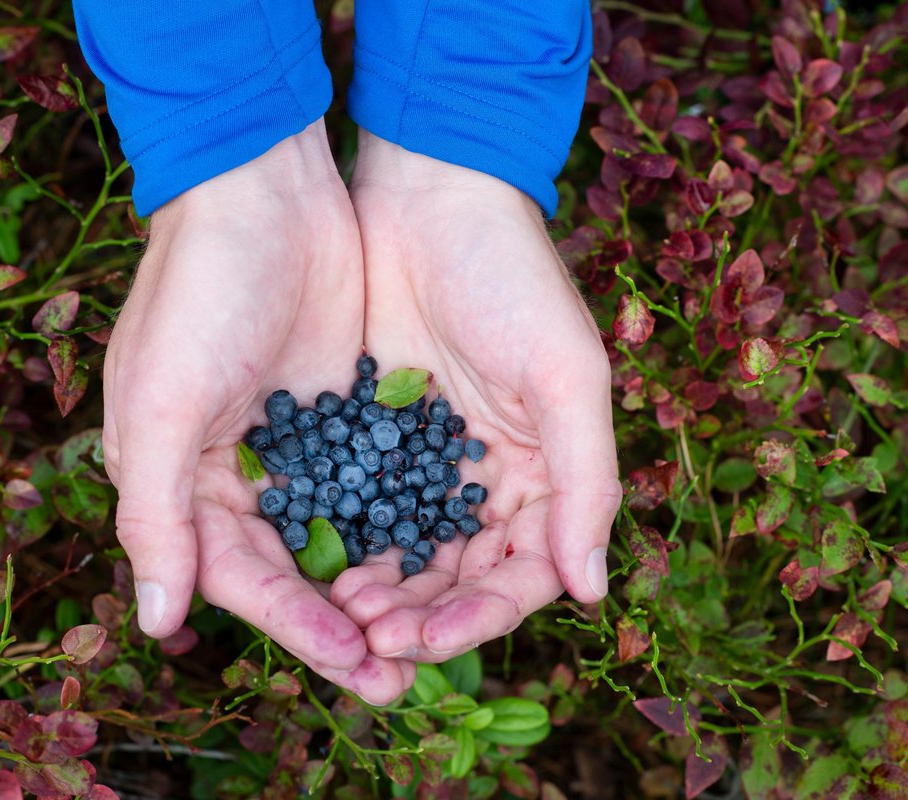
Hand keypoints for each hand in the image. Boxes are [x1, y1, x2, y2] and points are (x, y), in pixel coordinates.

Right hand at [102, 122, 412, 702]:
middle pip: (299, 573)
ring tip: (431, 636)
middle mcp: (242, 475)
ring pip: (345, 538)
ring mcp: (301, 445)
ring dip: (383, 588)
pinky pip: (381, 485)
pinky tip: (447, 560)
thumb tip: (157, 620)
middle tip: (402, 678)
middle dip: (348, 626)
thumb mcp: (160, 401)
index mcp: (185, 483)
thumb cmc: (198, 290)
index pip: (243, 580)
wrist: (265, 188)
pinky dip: (406, 524)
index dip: (297, 628)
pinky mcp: (350, 412)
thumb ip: (155, 513)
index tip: (356, 665)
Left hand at [329, 132, 622, 660]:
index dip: (479, 617)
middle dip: (420, 616)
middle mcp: (488, 479)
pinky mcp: (370, 436)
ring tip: (341, 612)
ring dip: (378, 593)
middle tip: (371, 637)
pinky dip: (342, 543)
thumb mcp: (565, 374)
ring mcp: (426, 461)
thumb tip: (592, 592)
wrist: (430, 194)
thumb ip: (584, 482)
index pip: (522, 574)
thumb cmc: (512, 276)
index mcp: (545, 473)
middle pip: (458, 580)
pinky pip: (358, 508)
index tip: (427, 639)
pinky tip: (314, 566)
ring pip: (405, 555)